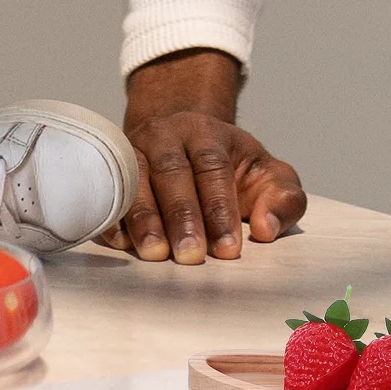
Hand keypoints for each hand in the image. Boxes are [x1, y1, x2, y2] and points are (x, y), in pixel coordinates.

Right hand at [100, 48, 307, 263]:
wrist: (180, 138)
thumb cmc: (231, 168)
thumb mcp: (267, 175)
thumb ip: (283, 198)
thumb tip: (268, 228)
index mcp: (209, 134)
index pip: (214, 167)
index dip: (220, 208)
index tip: (228, 249)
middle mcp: (167, 136)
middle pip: (173, 173)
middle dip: (183, 216)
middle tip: (192, 256)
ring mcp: (134, 150)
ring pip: (136, 180)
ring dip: (145, 219)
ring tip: (156, 254)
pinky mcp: (109, 171)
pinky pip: (107, 192)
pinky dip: (113, 217)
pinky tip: (122, 243)